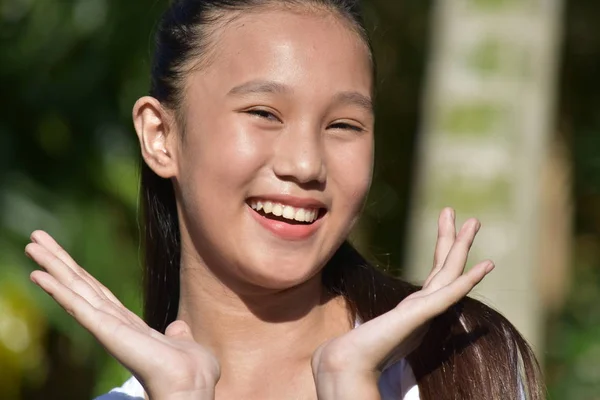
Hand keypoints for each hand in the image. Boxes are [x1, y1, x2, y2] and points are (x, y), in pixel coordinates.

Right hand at [25, 231, 219, 399]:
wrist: (193, 384)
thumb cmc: (191, 371)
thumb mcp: (183, 343)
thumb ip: (177, 334)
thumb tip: (178, 328)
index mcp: (129, 324)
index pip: (98, 293)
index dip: (79, 273)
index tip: (60, 255)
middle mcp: (113, 322)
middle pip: (81, 285)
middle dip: (58, 261)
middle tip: (35, 238)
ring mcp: (108, 327)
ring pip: (76, 290)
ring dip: (53, 267)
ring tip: (32, 245)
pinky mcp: (107, 332)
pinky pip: (79, 307)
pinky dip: (59, 291)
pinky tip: (40, 275)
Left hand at [311, 208, 493, 398]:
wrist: (351, 360)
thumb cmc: (361, 345)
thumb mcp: (380, 323)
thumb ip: (391, 319)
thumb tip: (385, 318)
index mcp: (417, 303)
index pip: (438, 271)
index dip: (446, 247)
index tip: (451, 224)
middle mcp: (425, 303)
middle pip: (446, 264)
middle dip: (457, 239)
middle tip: (472, 218)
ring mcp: (424, 308)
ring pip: (450, 271)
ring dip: (462, 246)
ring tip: (473, 222)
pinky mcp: (420, 315)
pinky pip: (448, 294)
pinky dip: (467, 281)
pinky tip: (482, 267)